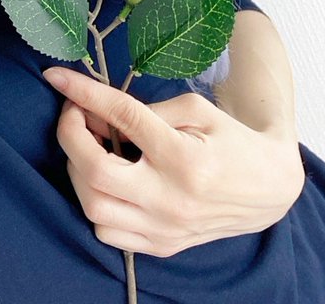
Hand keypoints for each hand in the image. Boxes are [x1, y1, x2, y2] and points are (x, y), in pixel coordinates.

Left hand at [43, 68, 304, 257]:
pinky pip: (106, 231)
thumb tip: (98, 110)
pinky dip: (93, 201)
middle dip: (69, 134)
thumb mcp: (196, 109)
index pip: (122, 118)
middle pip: (94, 171)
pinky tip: (103, 177)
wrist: (267, 188)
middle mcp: (171, 199)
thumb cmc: (231, 140)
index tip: (56, 77)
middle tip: (74, 112)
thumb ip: (146, 110)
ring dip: (77, 169)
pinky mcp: (162, 246)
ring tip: (88, 143)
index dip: (83, 93)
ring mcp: (164, 228)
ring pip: (92, 206)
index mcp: (183, 157)